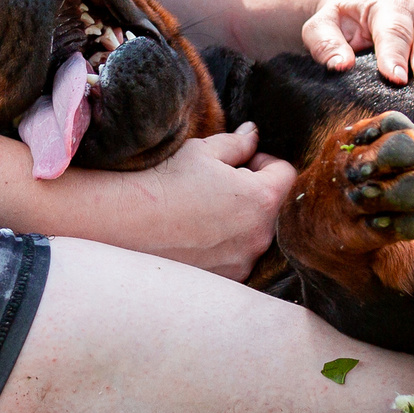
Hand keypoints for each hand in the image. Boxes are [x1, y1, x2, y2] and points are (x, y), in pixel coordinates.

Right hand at [110, 124, 294, 278]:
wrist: (126, 223)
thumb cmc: (166, 182)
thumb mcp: (204, 151)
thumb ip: (238, 143)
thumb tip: (253, 133)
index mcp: (261, 199)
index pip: (286, 174)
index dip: (265, 162)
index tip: (242, 162)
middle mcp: (259, 235)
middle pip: (273, 206)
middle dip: (254, 191)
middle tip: (220, 184)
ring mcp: (243, 261)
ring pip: (254, 232)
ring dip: (240, 219)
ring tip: (204, 210)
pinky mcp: (226, 279)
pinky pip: (237, 255)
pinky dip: (225, 244)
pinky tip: (196, 234)